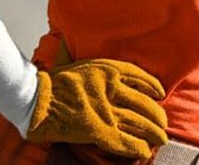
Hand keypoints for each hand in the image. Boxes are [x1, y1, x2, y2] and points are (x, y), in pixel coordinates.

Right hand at [25, 58, 168, 158]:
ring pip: (138, 123)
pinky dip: (136, 147)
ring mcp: (106, 111)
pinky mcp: (98, 130)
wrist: (35, 98)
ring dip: (152, 133)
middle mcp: (112, 89)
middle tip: (163, 123)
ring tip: (160, 139)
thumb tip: (82, 45)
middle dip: (157, 115)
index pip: (141, 78)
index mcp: (109, 70)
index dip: (154, 87)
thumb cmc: (54, 81)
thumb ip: (92, 62)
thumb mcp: (77, 62)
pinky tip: (144, 151)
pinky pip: (124, 141)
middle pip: (144, 104)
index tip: (160, 93)